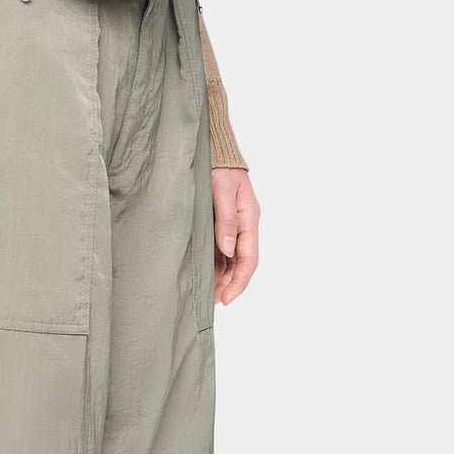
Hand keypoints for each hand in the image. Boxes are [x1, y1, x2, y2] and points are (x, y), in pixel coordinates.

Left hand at [212, 167, 259, 306]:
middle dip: (229, 285)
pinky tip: (204, 275)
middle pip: (241, 264)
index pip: (249, 259)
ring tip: (207, 295)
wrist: (213, 151)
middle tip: (213, 303)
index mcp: (249, 219)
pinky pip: (220, 251)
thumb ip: (226, 220)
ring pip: (230, 260)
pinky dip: (214, 265)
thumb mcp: (222, 191)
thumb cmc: (219, 167)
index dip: (240, 282)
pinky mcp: (219, 224)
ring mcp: (232, 226)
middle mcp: (243, 226)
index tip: (228, 299)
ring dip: (221, 278)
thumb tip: (229, 249)